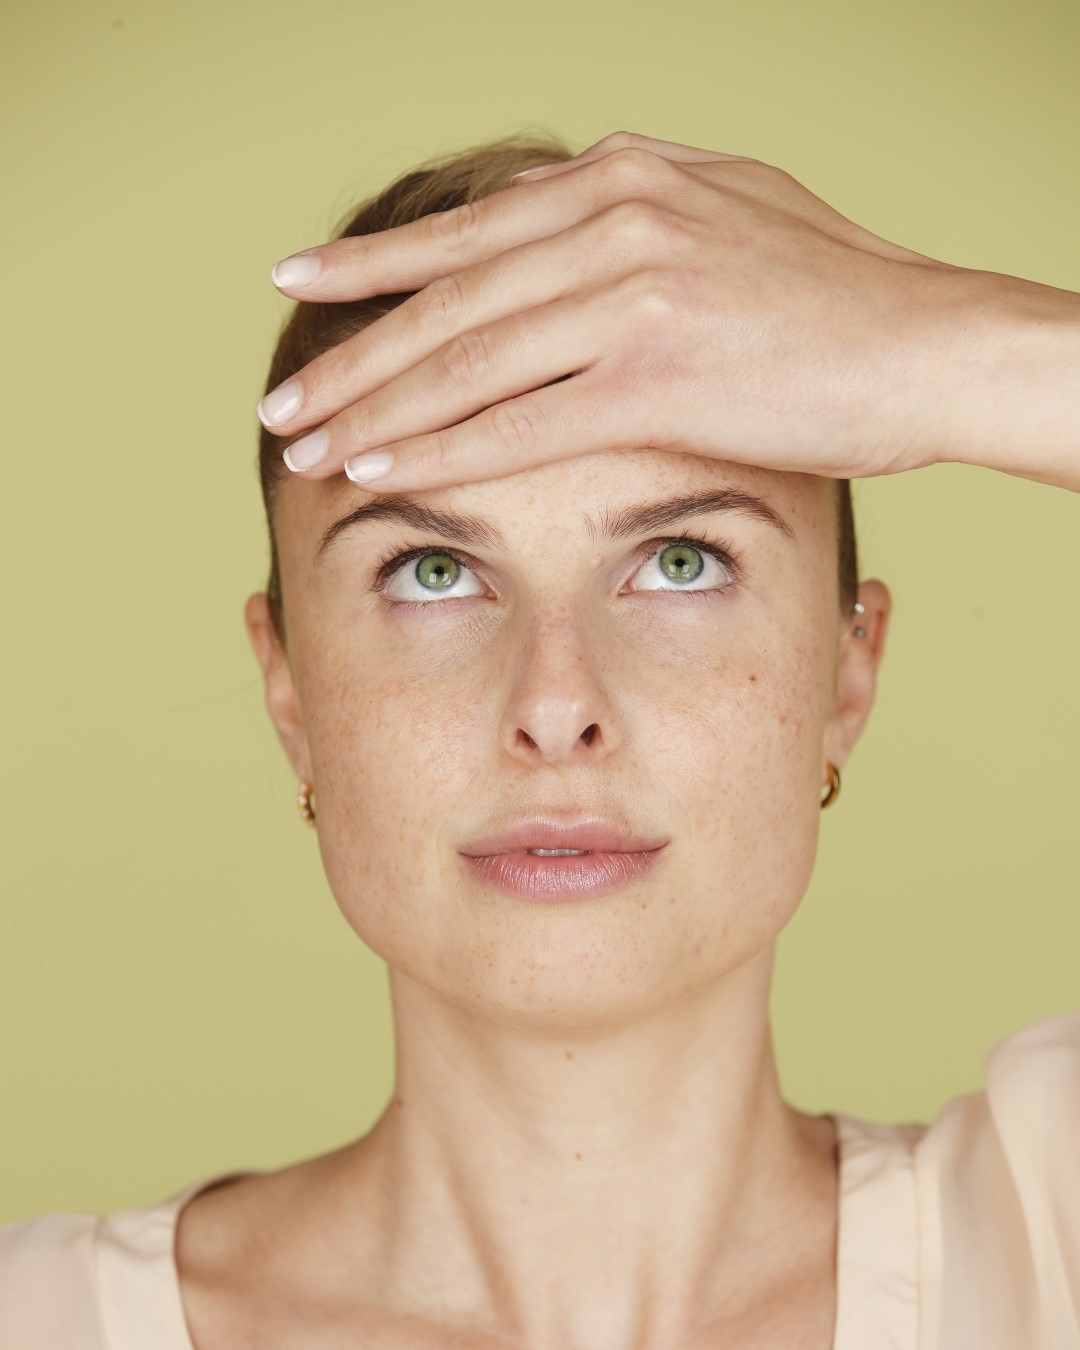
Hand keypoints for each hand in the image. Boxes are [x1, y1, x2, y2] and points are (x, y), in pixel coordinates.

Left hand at [258, 130, 976, 490]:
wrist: (931, 343)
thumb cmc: (837, 293)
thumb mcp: (726, 205)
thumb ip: (628, 202)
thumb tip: (541, 204)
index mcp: (626, 175)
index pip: (468, 230)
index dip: (374, 266)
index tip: (301, 288)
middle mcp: (617, 219)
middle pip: (448, 299)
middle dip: (352, 353)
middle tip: (282, 400)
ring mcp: (635, 293)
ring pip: (469, 360)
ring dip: (375, 406)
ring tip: (308, 444)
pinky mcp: (659, 373)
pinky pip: (521, 421)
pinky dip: (443, 447)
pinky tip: (382, 465)